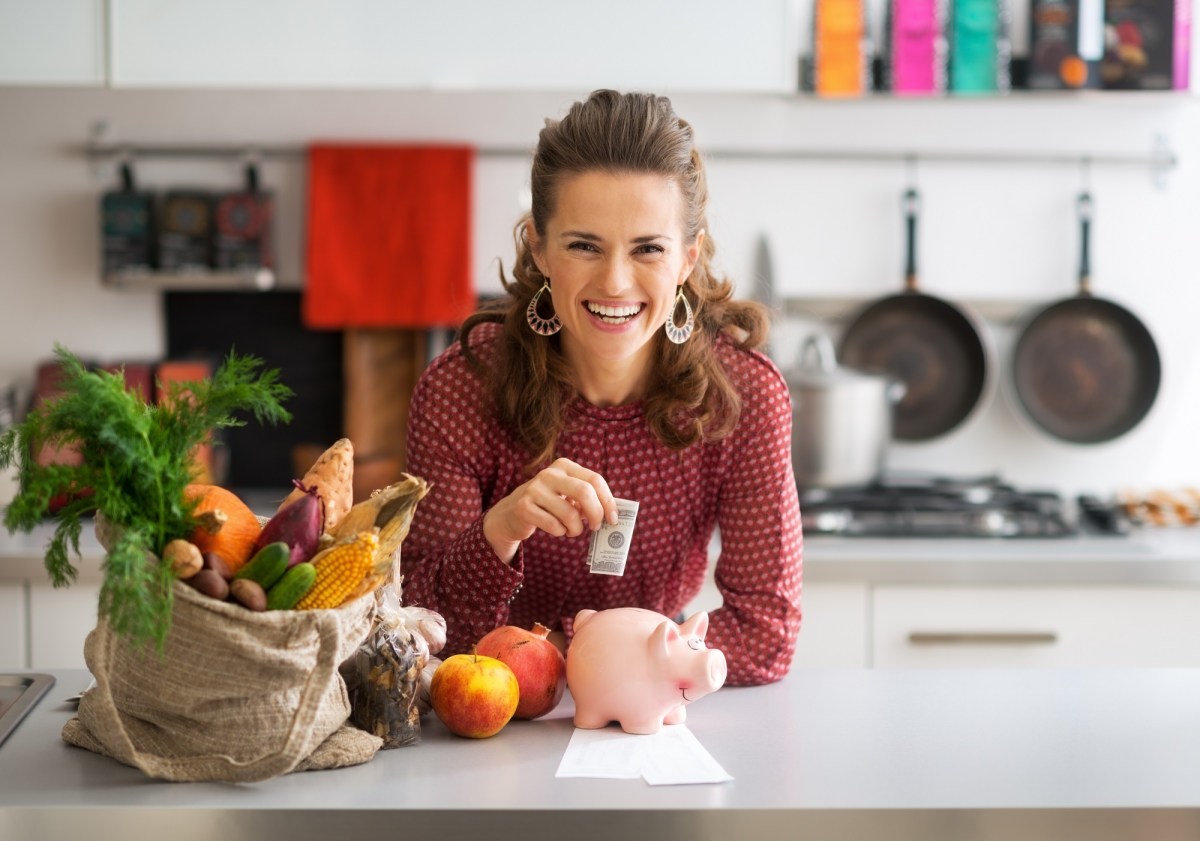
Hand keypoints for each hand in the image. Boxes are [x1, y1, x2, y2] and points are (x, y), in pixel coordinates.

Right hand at [483, 458, 617, 562]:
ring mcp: (534, 489)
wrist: (511, 513)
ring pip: (570, 514)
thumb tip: (612, 513)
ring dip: (576, 529)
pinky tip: (557, 530)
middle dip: (596, 514)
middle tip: (596, 527)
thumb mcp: (568, 494)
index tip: (613, 519)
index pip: (595, 480)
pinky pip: (554, 525)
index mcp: (564, 466)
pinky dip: (560, 532)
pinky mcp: (524, 507)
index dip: (608, 501)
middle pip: (585, 492)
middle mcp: (549, 474)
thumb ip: (588, 499)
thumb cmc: (548, 504)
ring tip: (572, 530)